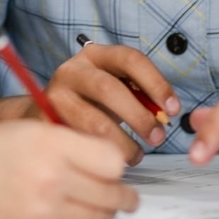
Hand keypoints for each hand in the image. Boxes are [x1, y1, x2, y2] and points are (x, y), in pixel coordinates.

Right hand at [0, 121, 138, 218]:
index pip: (113, 160)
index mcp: (52, 144)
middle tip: (126, 196)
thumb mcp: (31, 130)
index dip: (118, 164)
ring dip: (106, 212)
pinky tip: (74, 215)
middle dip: (123, 195)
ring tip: (106, 207)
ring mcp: (46, 209)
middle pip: (112, 193)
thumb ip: (71, 142)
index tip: (115, 166)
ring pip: (99, 217)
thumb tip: (107, 159)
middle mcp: (52, 177)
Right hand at [41, 43, 179, 164]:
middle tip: (158, 138)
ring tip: (136, 156)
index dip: (156, 83)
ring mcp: (55, 95)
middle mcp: (72, 70)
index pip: (130, 59)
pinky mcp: (46, 122)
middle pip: (109, 88)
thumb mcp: (115, 91)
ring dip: (122, 143)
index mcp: (96, 55)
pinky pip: (79, 144)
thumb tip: (164, 115)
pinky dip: (100, 157)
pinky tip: (111, 164)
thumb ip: (139, 97)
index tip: (174, 110)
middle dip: (139, 116)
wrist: (44, 114)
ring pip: (94, 122)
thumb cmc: (90, 102)